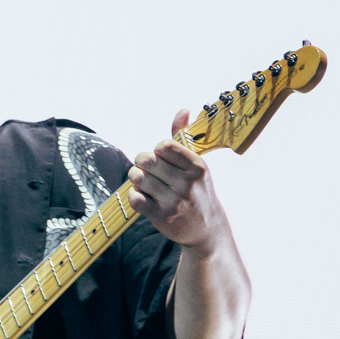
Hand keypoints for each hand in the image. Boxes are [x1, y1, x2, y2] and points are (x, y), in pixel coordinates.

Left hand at [128, 110, 233, 254]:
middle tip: (144, 168)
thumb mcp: (196, 165)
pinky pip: (134, 198)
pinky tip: (142, 196)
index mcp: (197, 167)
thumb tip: (183, 111)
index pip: (164, 146)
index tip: (160, 158)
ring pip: (138, 178)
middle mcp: (187, 184)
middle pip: (146, 160)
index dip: (156, 151)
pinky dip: (134, 195)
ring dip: (135, 178)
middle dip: (141, 162)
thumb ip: (184, 137)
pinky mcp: (161, 217)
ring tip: (142, 181)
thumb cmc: (197, 190)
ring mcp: (174, 202)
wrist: (205, 228)